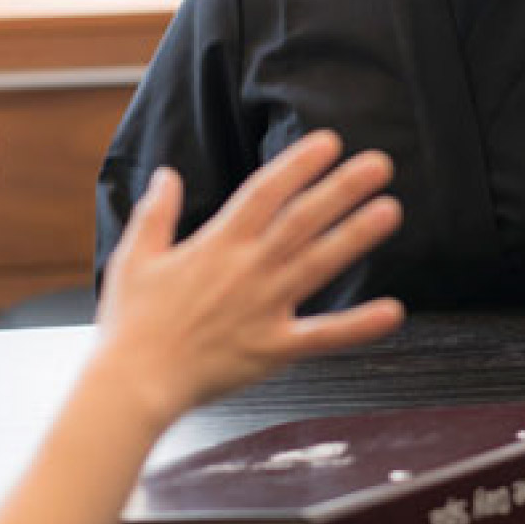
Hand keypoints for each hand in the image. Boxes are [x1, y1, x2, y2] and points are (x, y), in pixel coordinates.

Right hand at [94, 131, 402, 428]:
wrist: (134, 381)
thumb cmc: (130, 320)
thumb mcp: (134, 256)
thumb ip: (155, 212)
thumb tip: (165, 174)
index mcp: (216, 243)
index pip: (265, 192)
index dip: (298, 164)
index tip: (330, 142)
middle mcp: (247, 269)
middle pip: (302, 219)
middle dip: (342, 188)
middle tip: (380, 164)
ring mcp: (264, 308)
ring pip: (318, 264)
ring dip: (356, 236)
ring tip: (390, 209)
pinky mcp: (273, 348)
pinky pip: (323, 336)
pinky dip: (358, 325)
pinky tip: (394, 311)